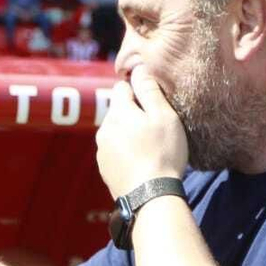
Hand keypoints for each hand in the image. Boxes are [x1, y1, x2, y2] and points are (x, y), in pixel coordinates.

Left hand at [95, 66, 187, 197]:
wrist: (150, 196)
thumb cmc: (162, 153)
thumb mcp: (164, 116)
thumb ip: (149, 90)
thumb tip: (138, 68)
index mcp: (118, 111)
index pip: (121, 87)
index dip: (139, 91)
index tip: (154, 103)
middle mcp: (104, 128)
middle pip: (118, 110)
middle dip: (134, 114)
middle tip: (156, 128)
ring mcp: (101, 150)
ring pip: (116, 131)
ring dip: (129, 134)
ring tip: (150, 148)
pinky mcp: (104, 169)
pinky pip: (115, 151)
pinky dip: (126, 152)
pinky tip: (142, 162)